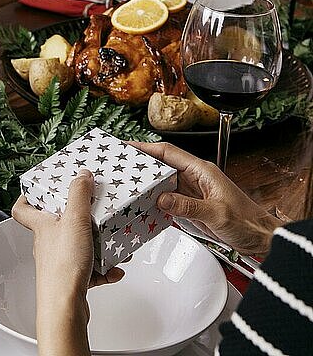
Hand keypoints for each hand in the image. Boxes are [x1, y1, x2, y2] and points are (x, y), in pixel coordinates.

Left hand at [12, 169, 122, 355]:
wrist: (65, 308)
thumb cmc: (63, 266)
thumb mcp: (75, 221)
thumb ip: (78, 195)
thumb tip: (81, 175)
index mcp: (42, 226)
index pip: (23, 209)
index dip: (28, 197)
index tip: (42, 188)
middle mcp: (47, 243)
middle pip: (56, 225)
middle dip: (77, 218)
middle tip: (91, 211)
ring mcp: (59, 262)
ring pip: (77, 246)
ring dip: (97, 244)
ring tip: (112, 243)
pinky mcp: (71, 278)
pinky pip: (89, 268)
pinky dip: (104, 268)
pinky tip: (114, 268)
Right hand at [130, 142, 281, 256]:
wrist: (261, 238)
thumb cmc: (248, 222)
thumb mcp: (217, 214)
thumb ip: (188, 206)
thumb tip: (162, 199)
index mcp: (202, 170)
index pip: (169, 152)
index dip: (146, 148)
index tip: (128, 146)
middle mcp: (196, 177)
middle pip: (163, 165)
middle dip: (143, 164)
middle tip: (122, 166)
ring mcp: (193, 191)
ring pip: (164, 182)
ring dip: (148, 183)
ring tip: (129, 185)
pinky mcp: (191, 204)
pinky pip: (168, 198)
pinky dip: (156, 200)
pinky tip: (146, 205)